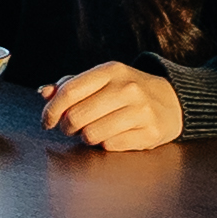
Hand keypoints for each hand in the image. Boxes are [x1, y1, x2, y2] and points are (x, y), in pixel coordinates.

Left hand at [41, 63, 186, 151]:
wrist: (172, 101)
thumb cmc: (127, 91)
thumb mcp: (102, 80)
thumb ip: (71, 85)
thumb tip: (44, 92)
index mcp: (111, 71)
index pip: (70, 91)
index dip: (51, 109)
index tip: (47, 121)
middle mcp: (127, 89)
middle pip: (77, 117)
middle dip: (67, 127)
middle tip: (72, 127)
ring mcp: (140, 111)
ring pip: (91, 135)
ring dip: (86, 137)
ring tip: (94, 130)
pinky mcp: (149, 133)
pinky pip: (110, 146)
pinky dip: (105, 145)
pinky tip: (113, 135)